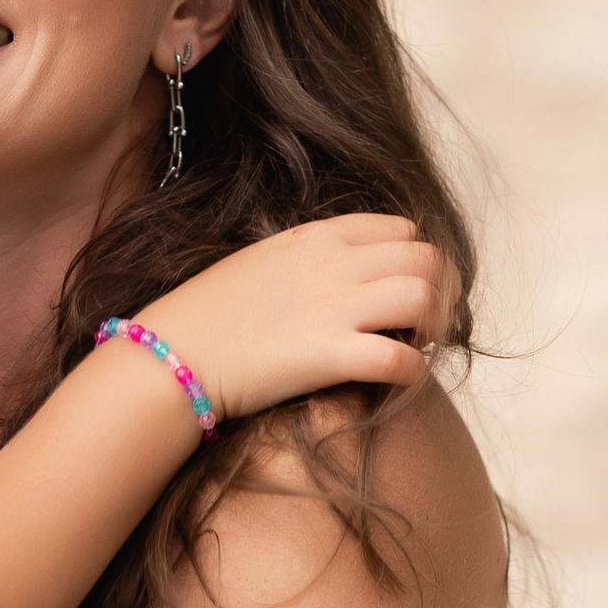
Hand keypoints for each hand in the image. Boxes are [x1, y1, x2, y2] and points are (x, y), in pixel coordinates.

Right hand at [132, 214, 453, 421]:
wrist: (171, 355)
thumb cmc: (207, 315)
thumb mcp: (260, 261)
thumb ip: (306, 256)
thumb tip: (341, 270)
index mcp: (316, 237)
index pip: (400, 229)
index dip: (414, 261)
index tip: (403, 289)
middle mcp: (333, 264)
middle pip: (426, 260)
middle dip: (437, 292)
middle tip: (419, 324)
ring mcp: (334, 308)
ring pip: (425, 298)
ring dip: (431, 327)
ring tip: (412, 346)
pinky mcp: (330, 356)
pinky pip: (402, 359)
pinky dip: (413, 372)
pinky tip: (398, 379)